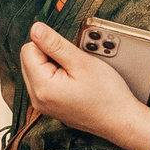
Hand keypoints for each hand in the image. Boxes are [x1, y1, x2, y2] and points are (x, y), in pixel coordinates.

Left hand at [19, 23, 149, 149]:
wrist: (121, 120)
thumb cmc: (107, 95)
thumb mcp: (82, 62)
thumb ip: (55, 44)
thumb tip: (35, 28)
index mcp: (42, 87)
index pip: (28, 49)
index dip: (50, 44)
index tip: (69, 55)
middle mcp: (37, 99)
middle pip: (29, 60)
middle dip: (49, 55)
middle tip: (74, 65)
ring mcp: (42, 105)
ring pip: (36, 70)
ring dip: (53, 65)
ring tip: (75, 74)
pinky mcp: (49, 106)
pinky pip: (44, 82)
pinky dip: (56, 76)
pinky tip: (74, 81)